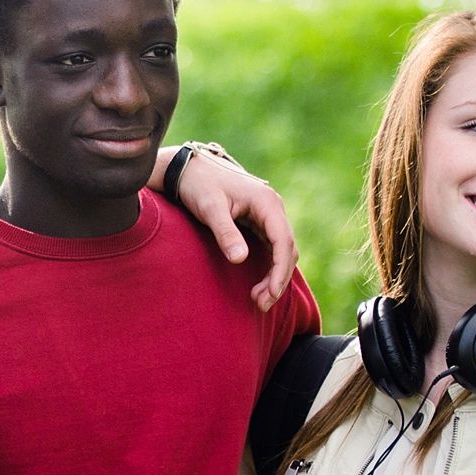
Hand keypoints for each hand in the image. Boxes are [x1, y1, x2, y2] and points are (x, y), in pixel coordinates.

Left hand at [174, 151, 298, 310]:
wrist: (189, 170)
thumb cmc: (199, 185)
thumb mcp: (210, 208)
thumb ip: (225, 233)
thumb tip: (240, 260)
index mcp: (267, 202)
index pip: (283, 241)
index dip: (279, 270)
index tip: (270, 293)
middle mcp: (273, 208)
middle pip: (287, 249)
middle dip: (278, 278)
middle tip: (261, 303)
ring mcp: (267, 215)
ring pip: (281, 250)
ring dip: (274, 275)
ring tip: (258, 299)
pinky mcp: (259, 222)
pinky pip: (271, 248)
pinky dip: (268, 267)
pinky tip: (259, 284)